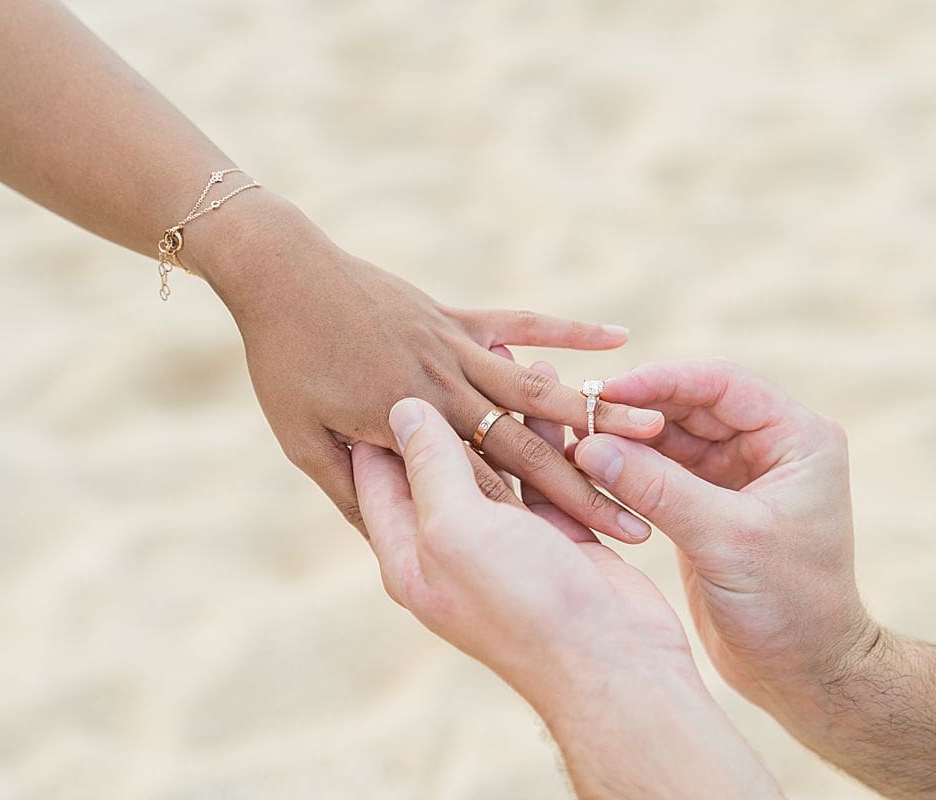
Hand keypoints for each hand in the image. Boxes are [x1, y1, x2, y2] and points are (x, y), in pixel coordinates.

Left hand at [185, 193, 662, 541]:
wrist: (279, 273)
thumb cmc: (283, 364)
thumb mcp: (304, 441)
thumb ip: (353, 487)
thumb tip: (384, 528)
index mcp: (408, 436)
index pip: (483, 492)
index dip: (537, 522)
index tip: (594, 548)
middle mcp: (442, 394)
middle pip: (524, 450)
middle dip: (587, 484)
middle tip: (643, 512)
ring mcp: (454, 351)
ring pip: (538, 392)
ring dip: (597, 412)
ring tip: (655, 424)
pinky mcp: (459, 318)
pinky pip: (522, 323)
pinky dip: (569, 328)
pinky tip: (620, 335)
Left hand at [351, 369, 779, 798]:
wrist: (612, 664)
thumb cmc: (521, 602)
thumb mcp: (456, 531)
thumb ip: (429, 469)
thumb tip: (404, 411)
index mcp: (410, 550)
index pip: (375, 474)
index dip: (371, 419)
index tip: (372, 361)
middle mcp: (453, 541)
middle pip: (440, 458)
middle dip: (443, 399)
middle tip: (434, 338)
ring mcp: (508, 537)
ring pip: (500, 454)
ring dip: (506, 406)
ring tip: (507, 348)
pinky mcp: (559, 530)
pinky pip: (548, 467)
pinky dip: (552, 428)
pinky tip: (557, 383)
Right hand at [571, 358, 876, 727]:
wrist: (804, 673)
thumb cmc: (788, 608)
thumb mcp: (724, 541)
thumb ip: (658, 489)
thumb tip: (589, 445)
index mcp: (797, 438)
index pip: (722, 384)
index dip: (662, 381)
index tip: (607, 389)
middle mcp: (771, 445)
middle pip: (692, 405)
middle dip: (637, 410)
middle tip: (579, 413)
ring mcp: (740, 473)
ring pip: (673, 437)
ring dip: (627, 439)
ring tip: (575, 441)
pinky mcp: (711, 502)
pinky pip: (664, 470)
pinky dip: (630, 470)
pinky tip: (591, 471)